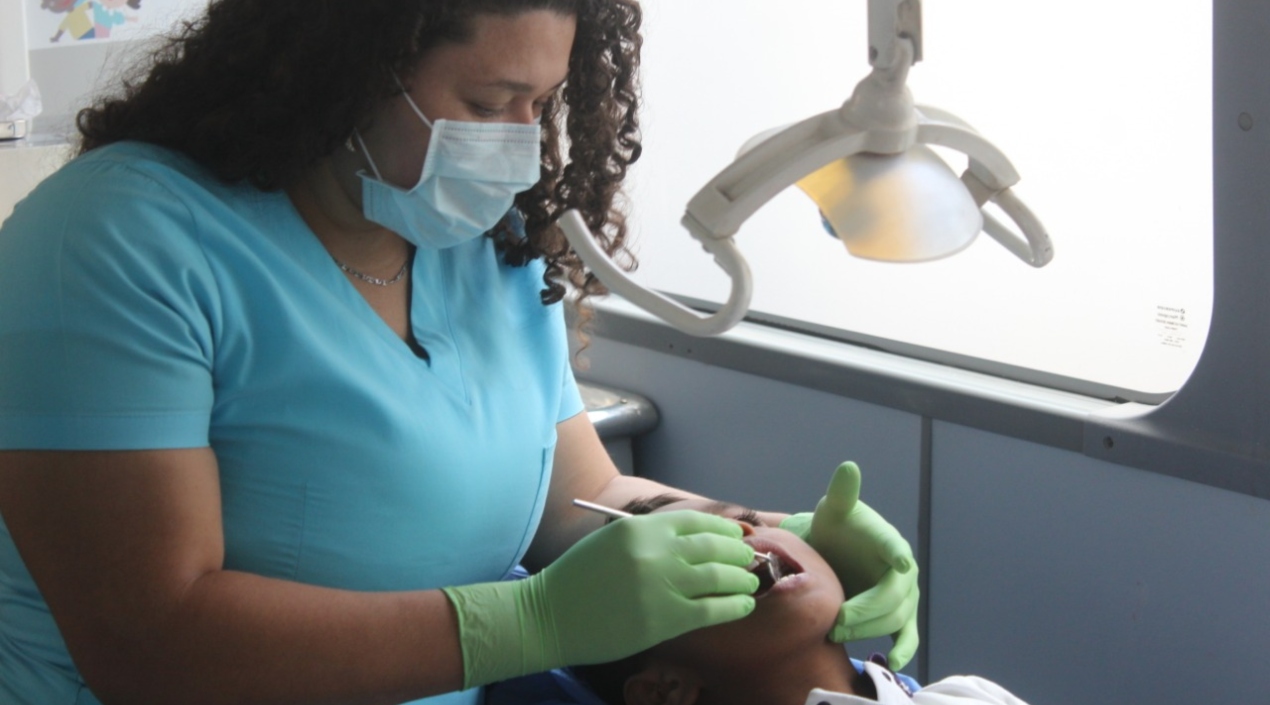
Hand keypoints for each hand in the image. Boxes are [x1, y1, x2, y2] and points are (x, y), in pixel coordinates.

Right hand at [444, 510, 757, 686]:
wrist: (550, 615)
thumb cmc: (578, 578)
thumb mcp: (611, 541)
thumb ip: (649, 538)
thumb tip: (696, 542)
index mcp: (641, 528)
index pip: (696, 521)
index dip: (723, 528)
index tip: (737, 535)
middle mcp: (656, 552)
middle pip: (713, 546)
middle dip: (737, 552)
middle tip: (749, 558)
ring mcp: (662, 585)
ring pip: (719, 577)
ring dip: (741, 579)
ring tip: (750, 581)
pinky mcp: (665, 619)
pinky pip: (712, 610)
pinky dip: (734, 607)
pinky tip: (744, 606)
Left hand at [780, 461, 919, 668]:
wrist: (836, 552)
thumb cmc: (836, 528)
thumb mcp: (834, 510)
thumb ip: (842, 492)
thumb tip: (848, 467)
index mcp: (888, 541)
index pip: (894, 548)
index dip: (896, 554)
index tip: (899, 563)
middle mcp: (902, 571)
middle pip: (891, 596)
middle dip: (865, 611)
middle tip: (836, 620)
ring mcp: (902, 596)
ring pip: (894, 619)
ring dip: (869, 630)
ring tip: (837, 632)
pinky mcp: (897, 616)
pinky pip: (906, 636)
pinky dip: (901, 651)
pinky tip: (887, 663)